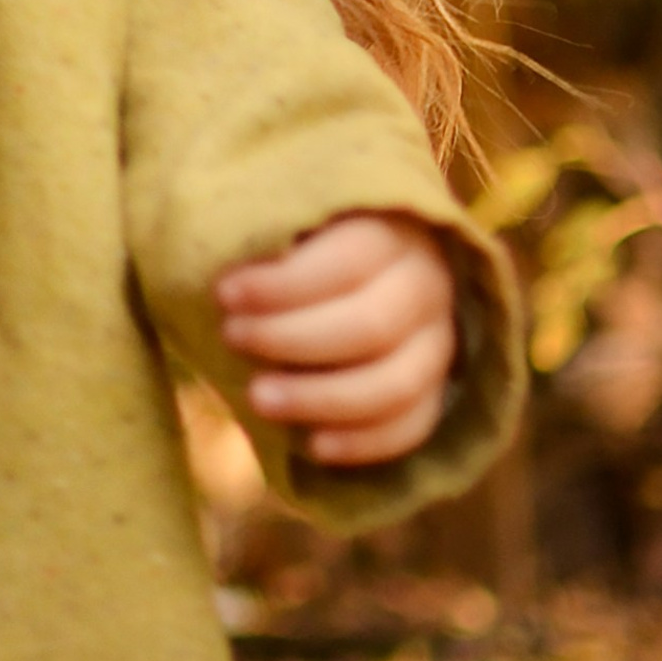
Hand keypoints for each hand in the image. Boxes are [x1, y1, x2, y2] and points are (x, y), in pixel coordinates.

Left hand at [217, 211, 456, 466]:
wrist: (356, 264)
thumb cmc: (300, 235)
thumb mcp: (285, 215)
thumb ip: (263, 231)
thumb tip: (224, 265)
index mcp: (389, 231)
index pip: (346, 263)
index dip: (283, 285)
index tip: (224, 294)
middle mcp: (426, 286)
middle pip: (370, 327)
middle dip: (292, 339)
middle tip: (231, 338)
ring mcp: (437, 343)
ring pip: (394, 385)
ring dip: (321, 399)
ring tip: (257, 399)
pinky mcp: (435, 389)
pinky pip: (412, 427)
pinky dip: (364, 443)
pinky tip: (313, 445)